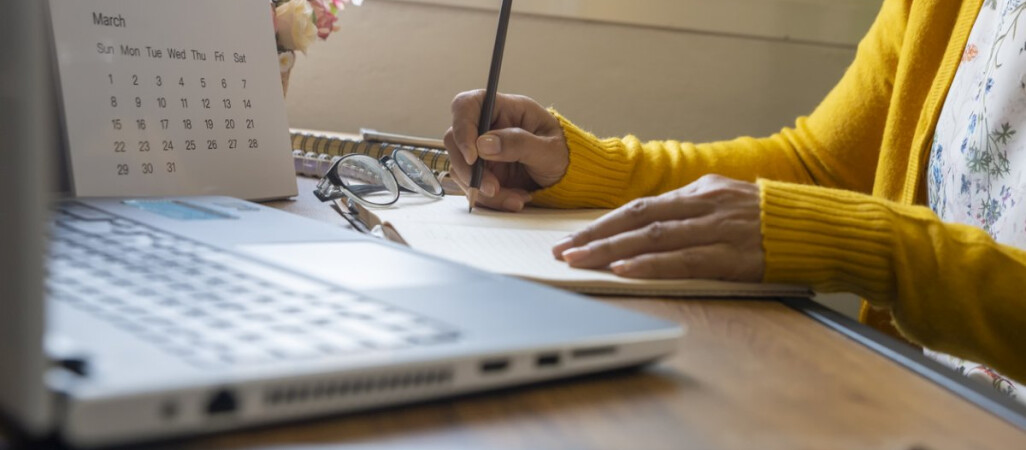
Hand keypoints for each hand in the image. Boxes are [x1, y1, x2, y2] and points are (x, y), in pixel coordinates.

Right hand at [444, 90, 569, 211]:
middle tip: (492, 188)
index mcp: (506, 109)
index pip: (467, 105)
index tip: (472, 155)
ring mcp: (483, 152)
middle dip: (469, 168)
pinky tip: (516, 200)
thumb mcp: (550, 150)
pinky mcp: (484, 174)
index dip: (462, 127)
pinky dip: (491, 200)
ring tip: (516, 199)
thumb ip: (519, 144)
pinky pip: (473, 187)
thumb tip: (483, 144)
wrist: (571, 179)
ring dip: (483, 189)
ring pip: (461, 168)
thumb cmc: (566, 156)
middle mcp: (489, 128)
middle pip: (454, 139)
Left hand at [551, 175, 764, 280]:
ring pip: (652, 237)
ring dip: (611, 250)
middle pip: (637, 218)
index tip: (573, 237)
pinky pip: (683, 260)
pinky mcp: (733, 255)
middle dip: (595, 235)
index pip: (640, 206)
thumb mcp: (729, 203)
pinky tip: (624, 270)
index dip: (603, 223)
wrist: (825, 228)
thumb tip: (651, 223)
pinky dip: (650, 265)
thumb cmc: (774, 221)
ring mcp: (719, 228)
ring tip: (580, 261)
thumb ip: (692, 212)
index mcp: (701, 192)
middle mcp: (705, 205)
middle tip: (562, 250)